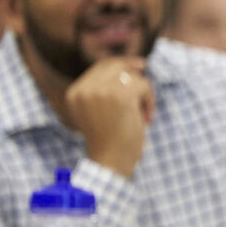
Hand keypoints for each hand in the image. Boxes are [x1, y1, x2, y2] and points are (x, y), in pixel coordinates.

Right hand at [64, 57, 155, 178]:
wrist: (111, 161)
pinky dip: (150, 101)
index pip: (100, 67)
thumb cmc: (111, 141)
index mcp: (76, 93)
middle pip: (115, 65)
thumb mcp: (101, 112)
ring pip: (132, 76)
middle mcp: (85, 89)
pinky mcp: (120, 95)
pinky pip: (143, 85)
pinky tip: (146, 118)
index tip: (139, 67)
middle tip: (146, 78)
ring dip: (143, 94)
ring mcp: (101, 90)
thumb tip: (133, 66)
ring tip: (143, 115)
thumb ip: (106, 91)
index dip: (121, 65)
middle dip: (134, 72)